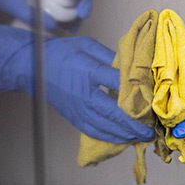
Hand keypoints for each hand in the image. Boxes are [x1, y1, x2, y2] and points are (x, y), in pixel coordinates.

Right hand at [0, 25, 152, 142]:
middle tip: (151, 129)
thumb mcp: (88, 46)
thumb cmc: (61, 53)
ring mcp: (77, 109)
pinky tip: (122, 139)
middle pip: (113, 113)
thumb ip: (110, 57)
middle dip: (134, 123)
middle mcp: (83, 94)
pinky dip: (110, 137)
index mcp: (88, 71)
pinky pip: (94, 131)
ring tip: (141, 137)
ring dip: (125, 134)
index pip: (117, 83)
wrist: (32, 67)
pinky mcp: (74, 118)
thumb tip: (132, 67)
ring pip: (104, 127)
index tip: (153, 97)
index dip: (136, 92)